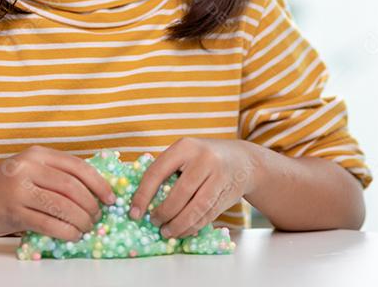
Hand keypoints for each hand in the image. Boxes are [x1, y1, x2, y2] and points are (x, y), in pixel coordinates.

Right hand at [0, 145, 116, 241]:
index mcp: (36, 154)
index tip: (111, 197)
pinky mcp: (13, 211)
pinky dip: (65, 232)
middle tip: (97, 216)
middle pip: (72, 187)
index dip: (98, 183)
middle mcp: (28, 168)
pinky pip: (48, 223)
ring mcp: (20, 190)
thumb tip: (92, 189)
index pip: (76, 166)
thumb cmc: (1, 184)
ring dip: (80, 220)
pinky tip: (71, 235)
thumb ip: (53, 173)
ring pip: (62, 206)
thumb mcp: (27, 167)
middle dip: (91, 205)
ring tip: (86, 227)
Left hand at [128, 137, 258, 238]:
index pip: (157, 172)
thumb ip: (167, 170)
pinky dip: (193, 226)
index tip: (134, 213)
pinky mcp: (228, 193)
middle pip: (179, 194)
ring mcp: (218, 177)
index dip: (143, 195)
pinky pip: (207, 215)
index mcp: (185, 147)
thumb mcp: (186, 153)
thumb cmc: (205, 158)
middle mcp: (203, 159)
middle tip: (154, 222)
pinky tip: (183, 230)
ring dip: (179, 225)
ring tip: (167, 232)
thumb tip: (141, 200)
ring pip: (195, 208)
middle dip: (163, 213)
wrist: (243, 160)